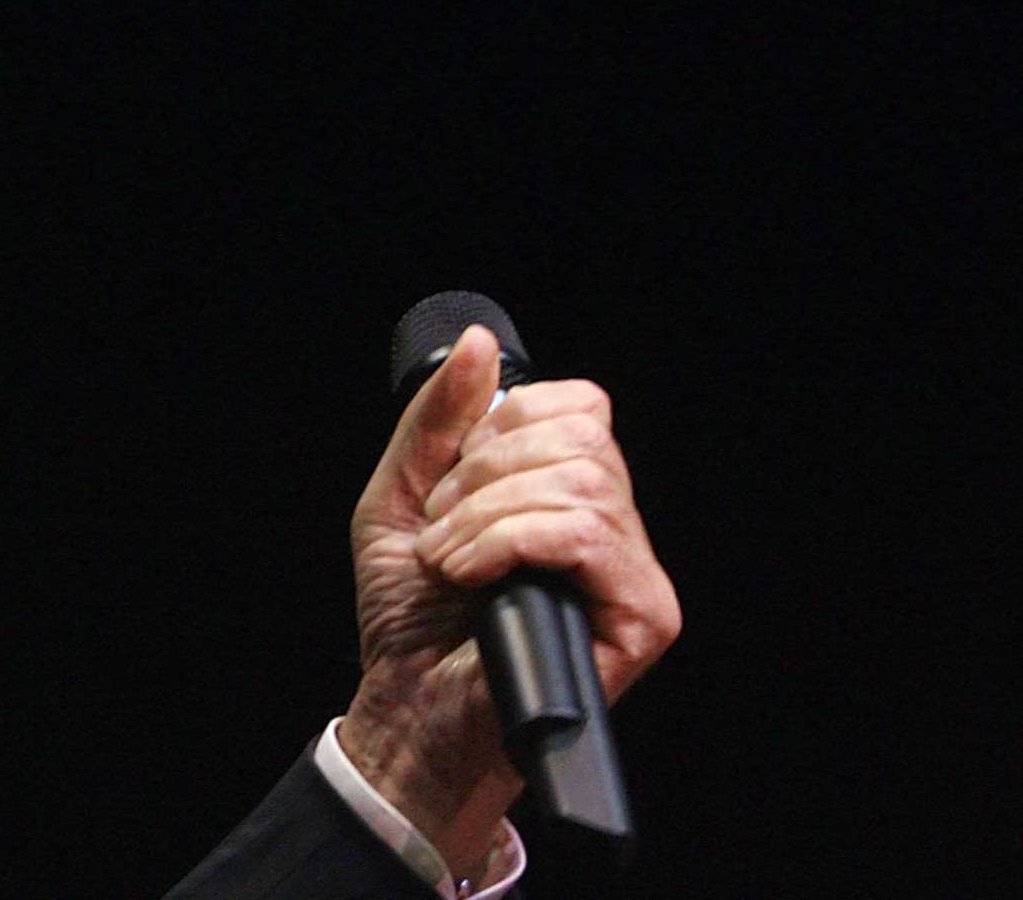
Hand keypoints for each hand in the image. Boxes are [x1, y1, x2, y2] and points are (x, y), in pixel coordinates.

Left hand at [338, 329, 681, 876]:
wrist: (408, 706)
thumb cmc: (410, 617)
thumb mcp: (404, 495)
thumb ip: (439, 419)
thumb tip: (482, 343)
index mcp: (572, 494)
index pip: (579, 407)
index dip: (503, 428)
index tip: (451, 484)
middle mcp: (615, 529)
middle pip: (580, 437)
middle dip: (482, 475)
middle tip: (443, 534)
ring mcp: (635, 574)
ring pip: (579, 484)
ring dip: (483, 517)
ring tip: (450, 564)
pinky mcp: (644, 618)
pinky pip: (584, 535)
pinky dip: (505, 544)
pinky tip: (471, 580)